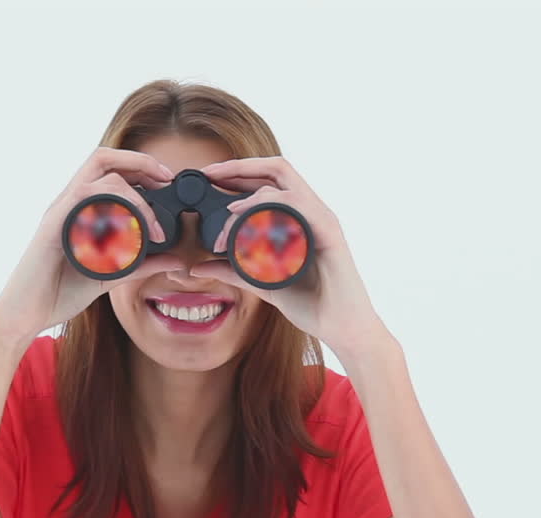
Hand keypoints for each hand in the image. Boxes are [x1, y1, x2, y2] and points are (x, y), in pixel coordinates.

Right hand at [0, 147, 189, 343]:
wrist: (25, 314)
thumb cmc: (59, 293)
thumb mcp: (111, 276)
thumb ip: (141, 264)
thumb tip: (175, 258)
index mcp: (80, 208)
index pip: (108, 169)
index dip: (140, 166)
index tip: (166, 181)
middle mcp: (68, 203)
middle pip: (102, 158)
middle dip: (140, 162)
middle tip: (166, 179)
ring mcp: (60, 211)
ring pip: (98, 175)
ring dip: (134, 192)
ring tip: (153, 223)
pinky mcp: (53, 225)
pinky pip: (83, 200)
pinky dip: (111, 209)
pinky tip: (130, 231)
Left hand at [189, 156, 384, 356]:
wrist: (342, 328)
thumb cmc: (312, 304)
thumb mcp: (261, 283)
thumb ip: (232, 271)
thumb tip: (198, 266)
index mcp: (299, 217)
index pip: (269, 180)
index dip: (238, 172)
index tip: (208, 177)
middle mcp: (312, 211)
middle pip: (277, 168)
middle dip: (239, 166)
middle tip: (209, 173)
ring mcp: (322, 219)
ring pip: (284, 183)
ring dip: (249, 194)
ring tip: (226, 214)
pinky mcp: (328, 233)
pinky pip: (298, 205)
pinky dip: (270, 206)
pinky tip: (247, 217)